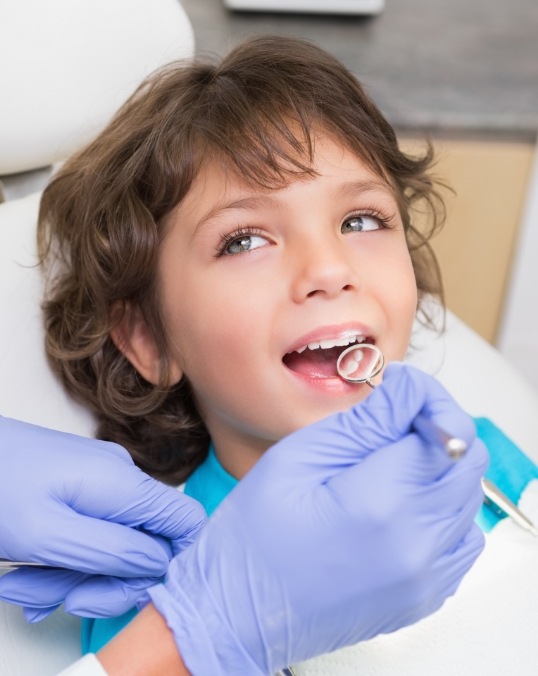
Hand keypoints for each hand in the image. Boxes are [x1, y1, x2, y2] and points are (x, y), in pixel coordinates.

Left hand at [0, 417, 205, 620]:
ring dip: (72, 577)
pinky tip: (28, 573)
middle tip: (62, 599)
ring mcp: (99, 484)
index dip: (173, 564)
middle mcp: (120, 480)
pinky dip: (62, 562)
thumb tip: (160, 564)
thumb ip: (114, 552)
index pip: (187, 523)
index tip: (133, 592)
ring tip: (25, 586)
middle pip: (145, 545)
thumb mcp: (49, 535)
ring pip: (111, 546)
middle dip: (104, 582)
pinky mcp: (79, 490)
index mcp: (124, 485)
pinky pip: (88, 535)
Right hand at [146, 363, 487, 674]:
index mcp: (380, 503)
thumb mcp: (298, 457)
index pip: (448, 430)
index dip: (427, 400)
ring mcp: (425, 577)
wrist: (238, 613)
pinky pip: (460, 538)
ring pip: (468, 497)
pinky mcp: (424, 596)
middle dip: (436, 429)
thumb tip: (409, 389)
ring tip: (387, 467)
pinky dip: (441, 510)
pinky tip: (399, 505)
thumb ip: (364, 421)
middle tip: (390, 426)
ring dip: (438, 468)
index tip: (399, 396)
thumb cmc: (253, 537)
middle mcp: (416, 545)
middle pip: (468, 461)